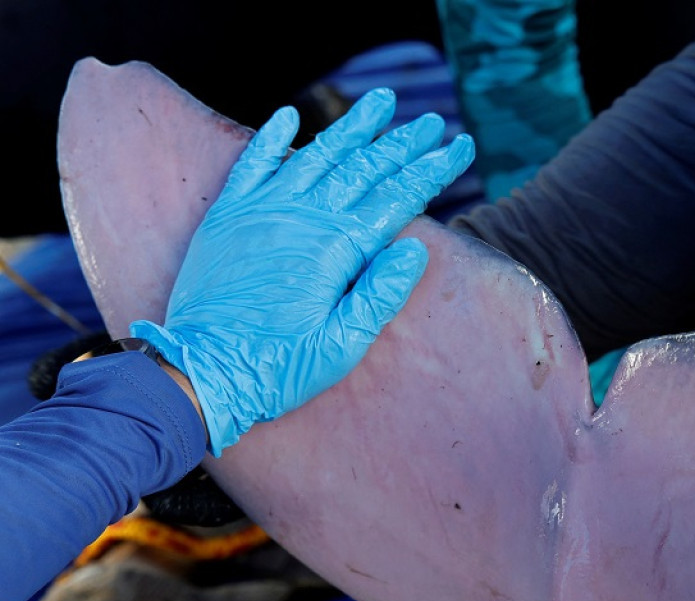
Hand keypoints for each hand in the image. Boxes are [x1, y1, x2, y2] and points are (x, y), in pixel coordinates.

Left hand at [131, 87, 474, 454]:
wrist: (200, 372)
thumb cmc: (277, 368)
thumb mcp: (342, 346)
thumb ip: (380, 294)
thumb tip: (414, 247)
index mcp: (335, 249)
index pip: (396, 197)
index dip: (432, 170)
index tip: (461, 145)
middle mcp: (301, 218)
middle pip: (363, 169)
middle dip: (402, 143)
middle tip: (431, 121)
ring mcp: (262, 212)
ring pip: (317, 155)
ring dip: (352, 127)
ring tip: (380, 100)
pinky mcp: (228, 217)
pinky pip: (252, 164)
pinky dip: (271, 137)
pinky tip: (289, 115)